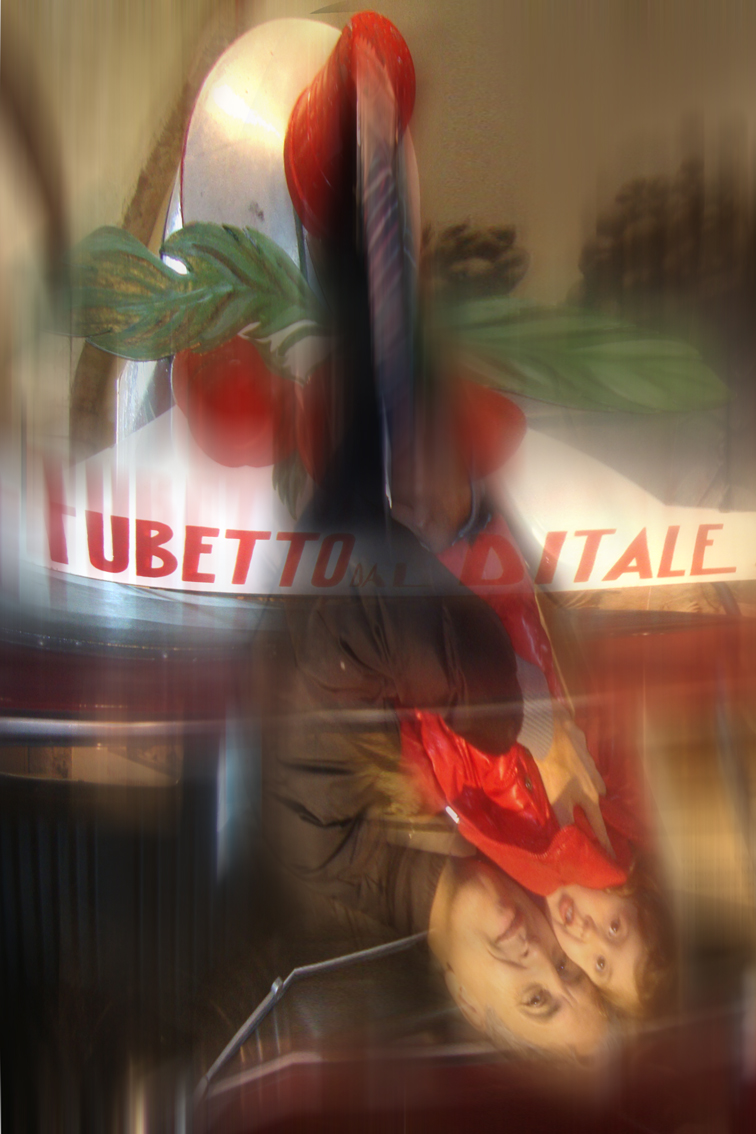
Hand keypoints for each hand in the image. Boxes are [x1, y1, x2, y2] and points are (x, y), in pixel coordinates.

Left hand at [537, 711, 612, 855]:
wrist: (553, 732)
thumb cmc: (555, 768)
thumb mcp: (557, 798)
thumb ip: (564, 818)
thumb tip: (567, 837)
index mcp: (590, 796)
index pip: (599, 824)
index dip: (604, 840)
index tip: (611, 854)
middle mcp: (595, 781)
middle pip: (598, 799)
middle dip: (594, 807)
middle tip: (586, 812)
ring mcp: (591, 763)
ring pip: (593, 780)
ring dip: (587, 786)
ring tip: (576, 789)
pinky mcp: (583, 747)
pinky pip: (584, 762)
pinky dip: (579, 767)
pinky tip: (568, 765)